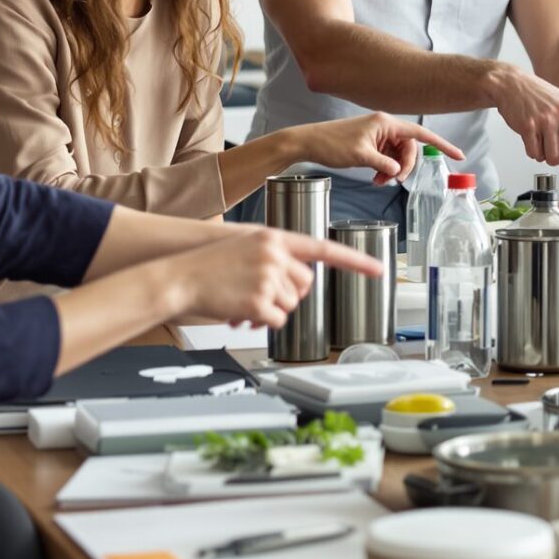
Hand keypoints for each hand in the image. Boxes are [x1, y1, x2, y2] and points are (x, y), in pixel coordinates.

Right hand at [168, 225, 383, 328]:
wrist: (179, 275)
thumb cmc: (210, 264)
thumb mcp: (247, 246)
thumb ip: (277, 257)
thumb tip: (299, 282)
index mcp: (275, 238)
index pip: (325, 249)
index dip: (355, 261)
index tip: (379, 269)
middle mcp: (275, 256)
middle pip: (306, 285)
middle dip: (291, 294)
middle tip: (264, 295)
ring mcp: (267, 279)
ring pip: (291, 305)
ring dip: (273, 308)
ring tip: (246, 300)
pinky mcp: (258, 302)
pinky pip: (275, 320)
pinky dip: (262, 321)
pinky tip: (242, 311)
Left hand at [292, 112, 462, 181]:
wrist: (308, 142)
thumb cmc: (330, 143)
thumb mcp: (360, 156)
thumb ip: (383, 165)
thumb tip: (398, 172)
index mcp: (386, 123)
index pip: (421, 133)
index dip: (441, 144)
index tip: (458, 154)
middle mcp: (385, 126)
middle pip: (409, 149)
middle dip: (405, 167)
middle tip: (393, 181)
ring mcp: (378, 135)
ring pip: (398, 155)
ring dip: (393, 171)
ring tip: (378, 182)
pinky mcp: (371, 143)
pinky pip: (387, 158)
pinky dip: (385, 170)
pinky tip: (376, 178)